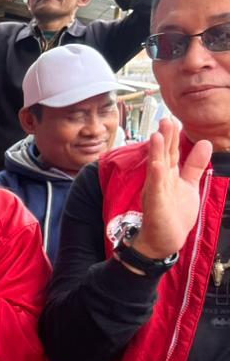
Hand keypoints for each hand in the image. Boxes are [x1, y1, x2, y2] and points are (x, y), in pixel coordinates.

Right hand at [131, 119, 212, 258]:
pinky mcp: (156, 204)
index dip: (173, 137)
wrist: (164, 240)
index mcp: (168, 175)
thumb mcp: (189, 184)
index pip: (171, 152)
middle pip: (163, 156)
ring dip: (156, 153)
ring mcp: (156, 191)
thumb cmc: (174, 213)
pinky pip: (156, 189)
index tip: (173, 120)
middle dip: (164, 139)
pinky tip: (157, 165)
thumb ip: (195, 165)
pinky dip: (156, 177)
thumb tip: (205, 143)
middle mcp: (160, 180)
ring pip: (156, 168)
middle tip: (165, 120)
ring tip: (157, 136)